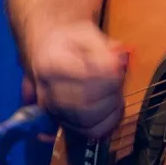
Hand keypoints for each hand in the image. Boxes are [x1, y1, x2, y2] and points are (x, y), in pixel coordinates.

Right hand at [29, 21, 126, 137]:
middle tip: (118, 79)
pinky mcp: (62, 123)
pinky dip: (107, 123)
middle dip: (110, 95)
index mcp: (50, 65)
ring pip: (88, 123)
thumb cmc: (69, 40)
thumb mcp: (85, 32)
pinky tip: (113, 107)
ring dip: (111, 110)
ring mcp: (52, 111)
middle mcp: (47, 92)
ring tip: (116, 92)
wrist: (47, 50)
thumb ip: (103, 47)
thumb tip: (119, 64)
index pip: (84, 80)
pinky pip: (89, 132)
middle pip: (85, 106)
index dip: (108, 78)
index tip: (118, 67)